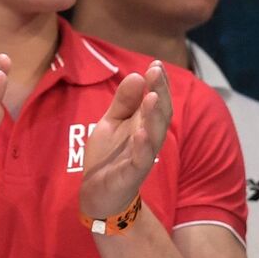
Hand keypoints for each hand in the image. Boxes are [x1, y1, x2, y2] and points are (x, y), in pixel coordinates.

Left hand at [79, 61, 172, 219]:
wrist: (98, 193)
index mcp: (144, 124)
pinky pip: (141, 160)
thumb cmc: (108, 157)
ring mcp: (141, 157)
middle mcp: (148, 139)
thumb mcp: (111, 123)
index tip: (156, 63)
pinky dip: (142, 146)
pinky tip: (140, 131)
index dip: (158, 83)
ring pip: (154, 135)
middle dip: (160, 92)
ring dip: (155, 116)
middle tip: (156, 71)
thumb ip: (123, 102)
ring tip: (153, 96)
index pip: (157, 101)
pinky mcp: (131, 174)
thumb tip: (136, 75)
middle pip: (160, 114)